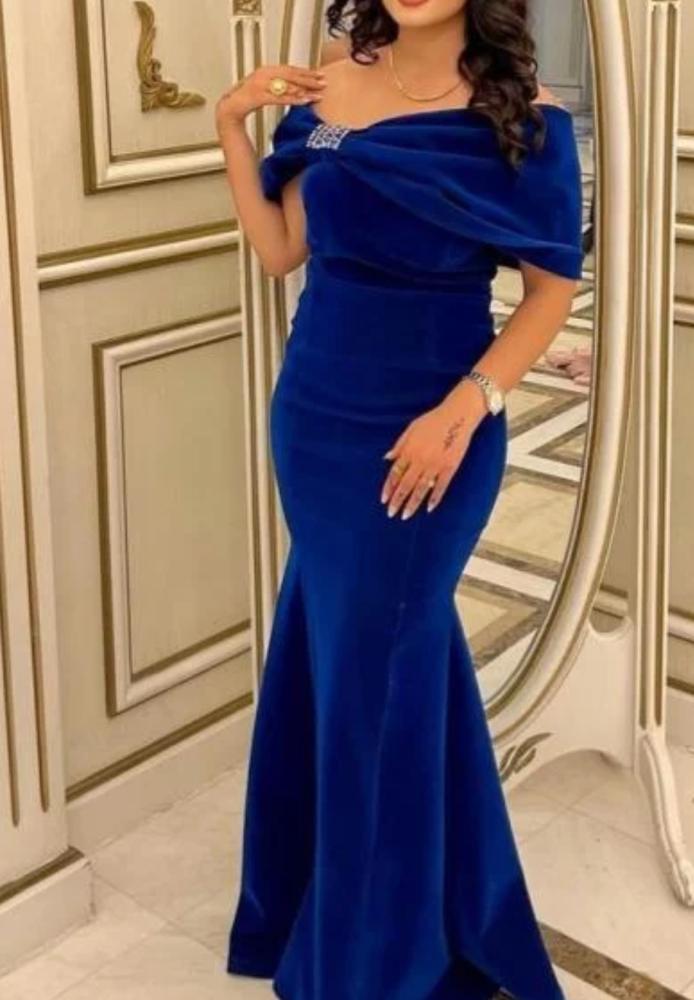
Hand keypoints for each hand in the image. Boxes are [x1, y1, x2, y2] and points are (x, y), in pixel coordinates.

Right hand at [215, 63, 326, 138]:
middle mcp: (262, 74)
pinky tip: (304, 101)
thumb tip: (292, 88)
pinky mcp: (257, 96)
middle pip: (290, 75)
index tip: (318, 75)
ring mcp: (259, 85)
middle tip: (323, 82)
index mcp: (265, 71)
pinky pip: (279, 97)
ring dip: (304, 90)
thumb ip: (275, 87)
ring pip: (286, 85)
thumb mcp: (263, 91)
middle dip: (308, 79)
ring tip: (318, 93)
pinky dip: (293, 99)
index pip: (288, 69)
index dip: (304, 72)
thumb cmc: (245, 103)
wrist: (229, 111)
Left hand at [380, 382, 487, 518]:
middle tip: (391, 513)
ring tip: (406, 515)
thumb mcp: (411, 428)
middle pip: (406, 485)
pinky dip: (435, 498)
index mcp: (410, 450)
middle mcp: (421, 460)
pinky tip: (429, 508)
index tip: (383, 499)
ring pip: (421, 489)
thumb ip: (399, 445)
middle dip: (397, 500)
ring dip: (412, 503)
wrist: (457, 415)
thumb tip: (387, 458)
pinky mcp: (450, 467)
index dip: (389, 487)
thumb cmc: (433, 420)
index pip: (395, 473)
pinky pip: (441, 487)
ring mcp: (436, 465)